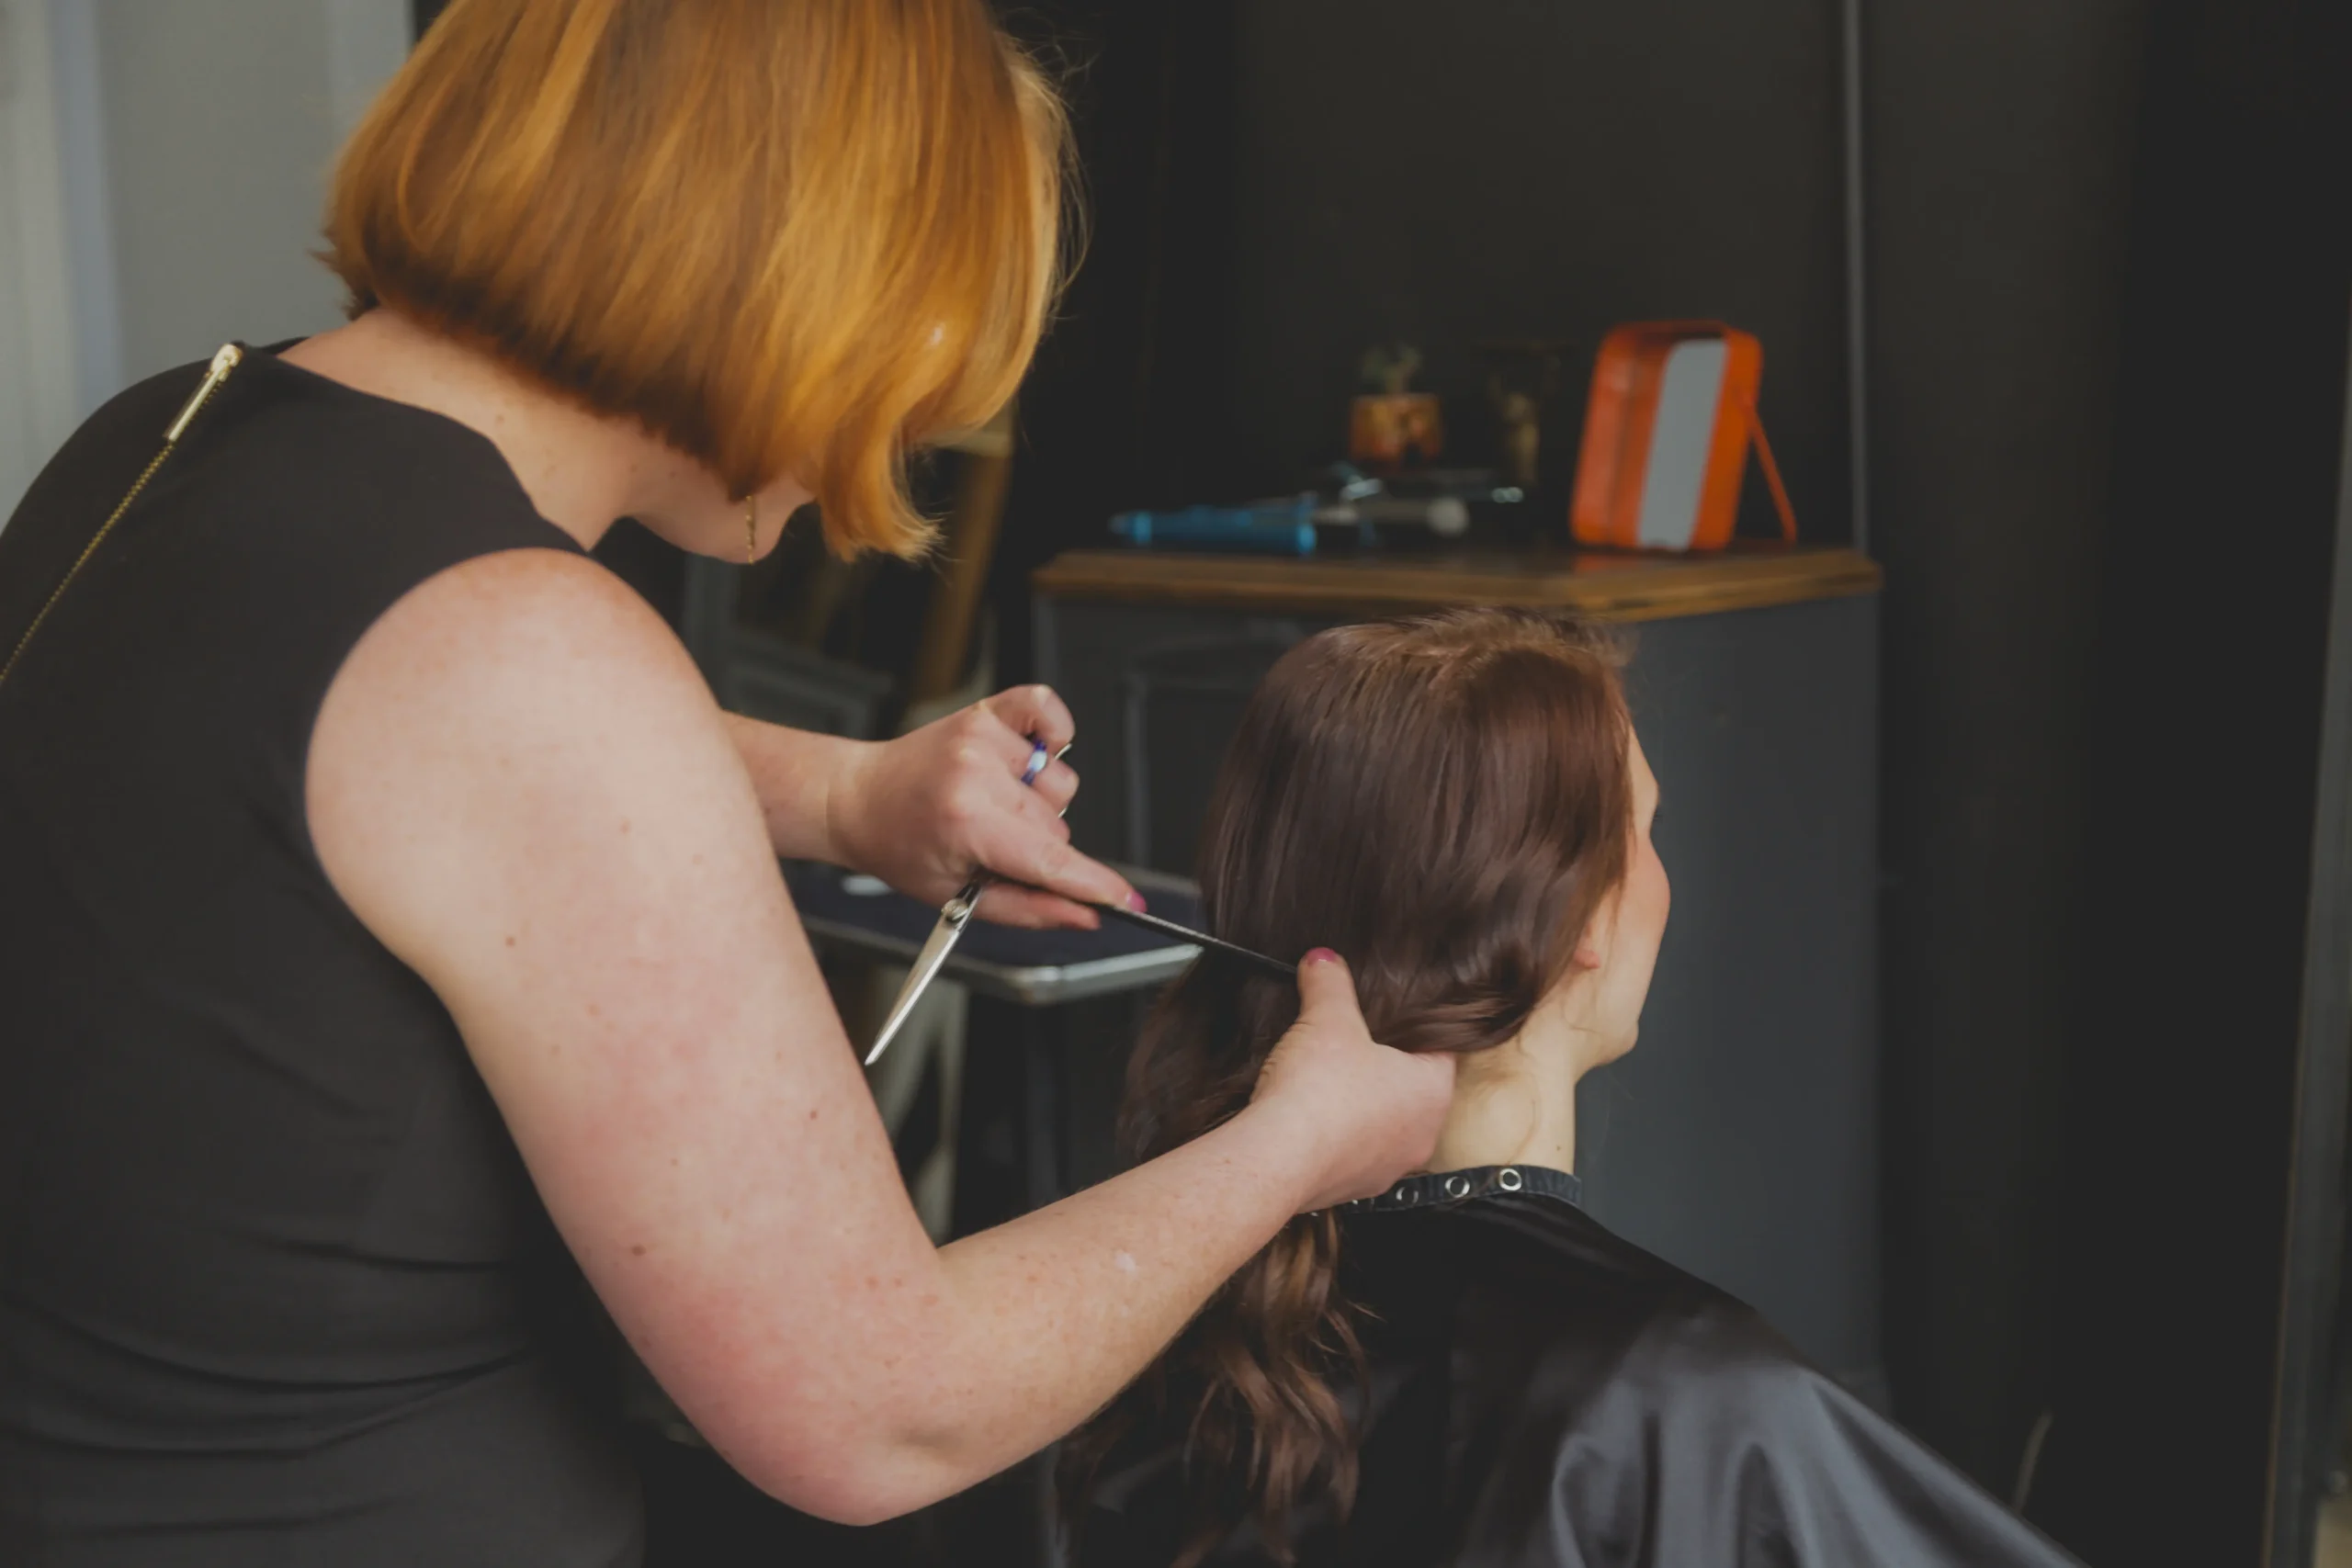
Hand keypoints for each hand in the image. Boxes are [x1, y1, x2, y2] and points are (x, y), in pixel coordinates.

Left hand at [827, 685, 1136, 927]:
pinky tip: (1027, 757)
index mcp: (966, 822)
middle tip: (994, 846)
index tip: (1127, 901)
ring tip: (994, 806)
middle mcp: (977, 773)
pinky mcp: (987, 712)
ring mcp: (984, 737)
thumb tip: (1084, 913)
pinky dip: (1052, 734)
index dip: (1096, 884)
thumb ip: (1030, 908)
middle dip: (1038, 848)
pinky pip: (1048, 710)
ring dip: (1039, 803)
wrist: (859, 798)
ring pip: (1060, 786)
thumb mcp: (957, 897)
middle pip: (1059, 827)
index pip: (1051, 859)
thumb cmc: (899, 846)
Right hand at [1248, 952, 1456, 1211]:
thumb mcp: (1327, 1019)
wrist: (1278, 1159)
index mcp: (1433, 1093)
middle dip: (1382, 1069)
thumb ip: (1330, 983)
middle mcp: (1420, 1137)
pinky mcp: (1351, 1189)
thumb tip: (1324, 960)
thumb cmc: (1319, 1092)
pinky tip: (1306, 1117)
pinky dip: (1333, 1136)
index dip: (1413, 1032)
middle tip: (1353, 1045)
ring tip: (1324, 1081)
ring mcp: (1387, 1169)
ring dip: (1358, 1108)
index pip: (1439, 1052)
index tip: (1390, 1021)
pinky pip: (1349, 1154)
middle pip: (1410, 1091)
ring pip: (1381, 1127)